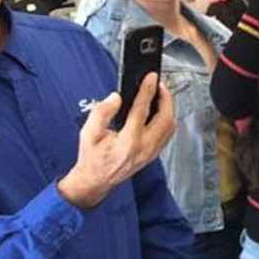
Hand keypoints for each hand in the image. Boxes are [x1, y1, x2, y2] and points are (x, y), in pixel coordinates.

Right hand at [59, 74, 174, 208]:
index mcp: (129, 141)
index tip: (151, 78)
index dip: (147, 90)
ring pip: (170, 127)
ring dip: (168, 109)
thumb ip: (102, 112)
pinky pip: (167, 135)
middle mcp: (145, 147)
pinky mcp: (153, 155)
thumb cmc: (91, 157)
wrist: (96, 180)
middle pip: (165, 119)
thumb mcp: (88, 133)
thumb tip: (116, 98)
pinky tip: (159, 112)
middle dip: (166, 99)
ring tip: (160, 96)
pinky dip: (166, 120)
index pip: (142, 110)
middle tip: (160, 85)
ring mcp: (151, 152)